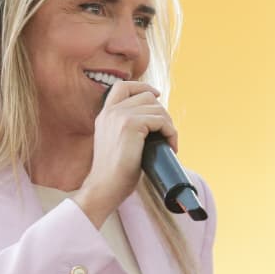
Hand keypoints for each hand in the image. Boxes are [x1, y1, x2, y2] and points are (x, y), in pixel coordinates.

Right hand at [76, 81, 176, 226]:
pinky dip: (171, 132)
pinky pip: (161, 120)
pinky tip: (170, 146)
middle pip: (146, 96)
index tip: (156, 95)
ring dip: (169, 125)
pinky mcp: (131, 125)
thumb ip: (125, 129)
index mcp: (105, 115)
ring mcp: (120, 116)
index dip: (142, 87)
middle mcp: (110, 111)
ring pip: (156, 108)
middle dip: (162, 113)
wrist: (104, 187)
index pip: (122, 86)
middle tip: (166, 133)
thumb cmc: (113, 173)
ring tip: (169, 143)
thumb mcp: (116, 143)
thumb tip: (153, 123)